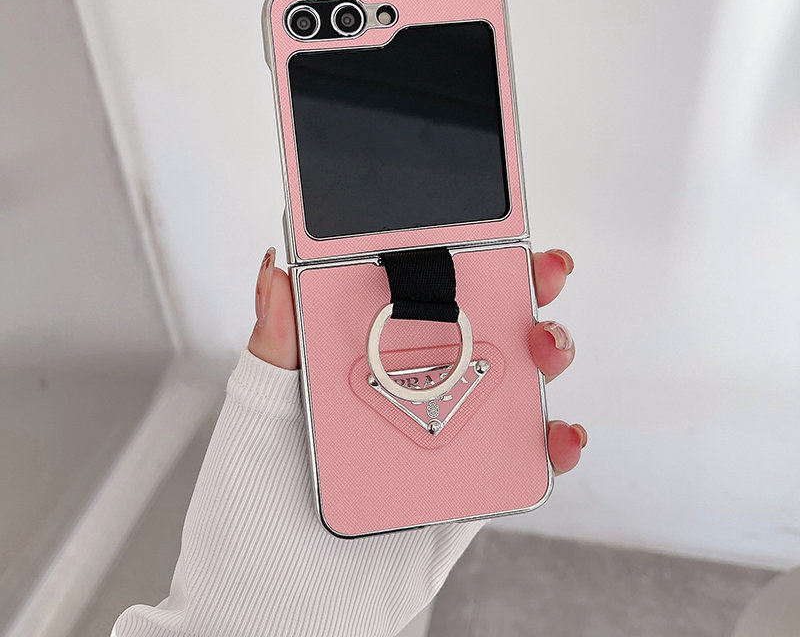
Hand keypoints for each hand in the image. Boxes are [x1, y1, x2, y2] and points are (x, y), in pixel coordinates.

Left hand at [249, 247, 584, 474]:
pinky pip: (521, 458)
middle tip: (543, 272)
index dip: (461, 256)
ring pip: (512, 381)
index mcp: (364, 358)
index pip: (420, 292)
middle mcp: (411, 388)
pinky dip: (554, 442)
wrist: (272, 607)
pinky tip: (561, 435)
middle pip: (481, 326)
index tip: (489, 230)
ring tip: (548, 347)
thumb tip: (277, 264)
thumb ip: (275, 343)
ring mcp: (444, 435)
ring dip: (548, 353)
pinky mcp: (466, 487)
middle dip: (523, 290)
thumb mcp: (255, 413)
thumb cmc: (252, 506)